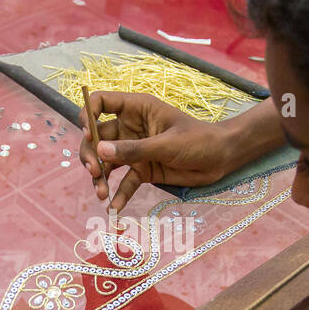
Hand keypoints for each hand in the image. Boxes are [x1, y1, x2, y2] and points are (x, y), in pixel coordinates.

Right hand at [78, 92, 232, 211]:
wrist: (220, 159)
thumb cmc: (198, 140)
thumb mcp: (166, 144)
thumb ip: (134, 149)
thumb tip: (101, 152)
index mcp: (136, 109)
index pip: (101, 102)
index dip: (89, 114)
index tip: (88, 133)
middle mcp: (130, 128)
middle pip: (97, 138)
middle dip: (91, 154)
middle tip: (95, 172)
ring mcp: (134, 150)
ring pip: (107, 162)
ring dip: (100, 177)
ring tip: (101, 193)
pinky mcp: (142, 170)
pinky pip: (125, 182)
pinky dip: (118, 194)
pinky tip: (114, 207)